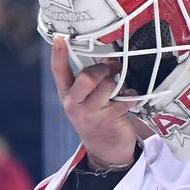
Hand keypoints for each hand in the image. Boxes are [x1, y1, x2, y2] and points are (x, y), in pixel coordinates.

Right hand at [50, 37, 137, 167]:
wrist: (105, 150)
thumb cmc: (95, 118)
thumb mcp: (84, 100)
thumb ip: (90, 80)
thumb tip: (108, 59)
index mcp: (67, 94)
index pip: (58, 71)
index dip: (58, 54)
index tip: (60, 39)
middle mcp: (74, 104)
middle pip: (87, 77)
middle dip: (102, 69)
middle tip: (111, 69)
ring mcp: (91, 113)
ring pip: (108, 86)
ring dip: (117, 83)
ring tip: (118, 89)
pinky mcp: (109, 120)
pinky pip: (125, 99)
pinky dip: (131, 96)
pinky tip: (130, 99)